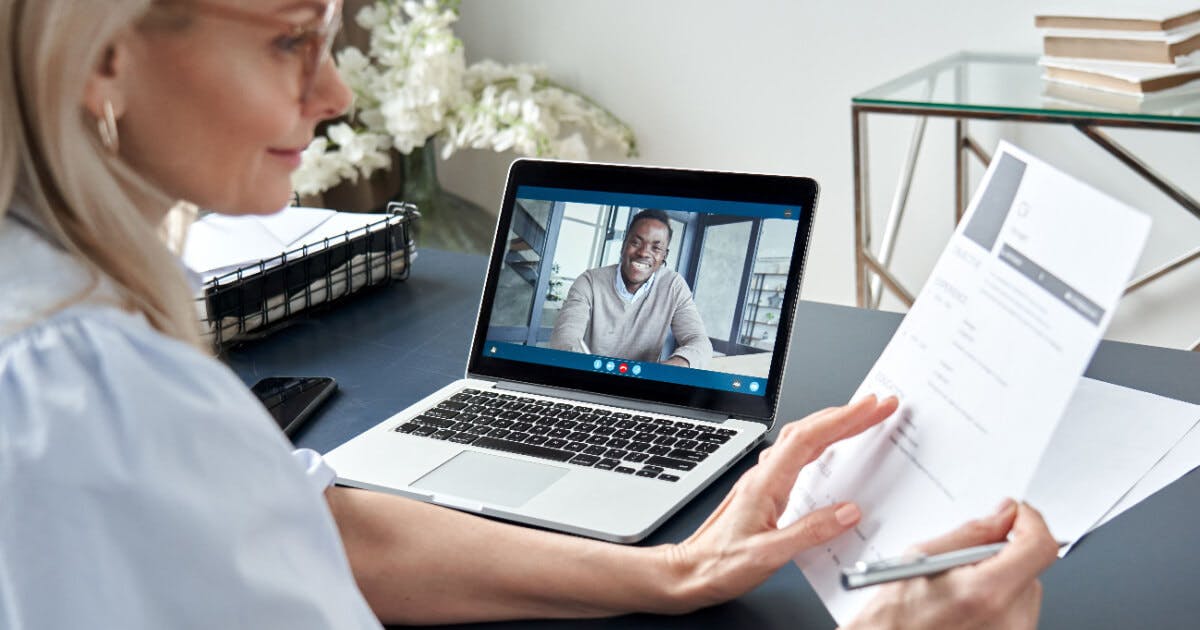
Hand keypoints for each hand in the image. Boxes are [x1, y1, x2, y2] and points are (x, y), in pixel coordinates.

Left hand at [658, 394, 898, 610]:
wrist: (687, 572)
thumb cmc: (718, 564)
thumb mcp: (769, 555)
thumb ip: (810, 533)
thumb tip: (848, 512)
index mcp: (765, 484)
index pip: (809, 439)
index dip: (843, 419)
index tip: (871, 407)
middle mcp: (763, 476)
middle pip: (808, 432)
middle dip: (846, 415)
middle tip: (878, 406)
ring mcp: (762, 482)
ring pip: (800, 441)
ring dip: (832, 426)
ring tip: (862, 419)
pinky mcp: (763, 493)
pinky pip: (796, 458)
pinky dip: (819, 445)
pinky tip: (829, 451)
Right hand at [845, 500, 1059, 629]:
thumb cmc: (895, 614)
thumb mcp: (923, 557)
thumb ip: (972, 533)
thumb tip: (1004, 515)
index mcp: (986, 593)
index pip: (1039, 547)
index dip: (1030, 522)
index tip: (1016, 514)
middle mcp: (1008, 620)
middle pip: (1031, 568)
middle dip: (1005, 554)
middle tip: (966, 560)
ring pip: (1026, 589)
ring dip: (1001, 578)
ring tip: (959, 590)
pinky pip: (1018, 611)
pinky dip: (998, 601)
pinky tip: (966, 607)